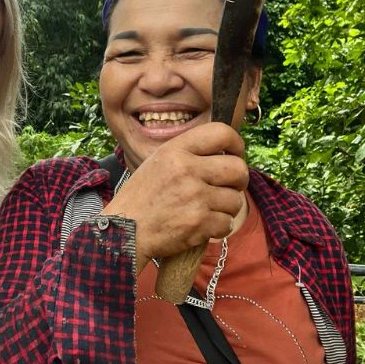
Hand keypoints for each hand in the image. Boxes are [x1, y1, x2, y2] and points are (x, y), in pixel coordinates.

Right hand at [101, 122, 248, 272]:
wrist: (125, 230)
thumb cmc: (143, 196)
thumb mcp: (158, 161)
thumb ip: (188, 153)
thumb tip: (225, 152)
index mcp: (176, 150)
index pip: (221, 133)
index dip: (236, 144)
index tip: (235, 154)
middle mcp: (186, 170)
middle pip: (238, 168)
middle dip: (239, 180)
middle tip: (229, 186)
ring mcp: (194, 197)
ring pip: (236, 199)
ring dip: (227, 207)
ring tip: (209, 209)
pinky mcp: (199, 223)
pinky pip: (227, 223)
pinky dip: (219, 227)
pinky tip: (203, 225)